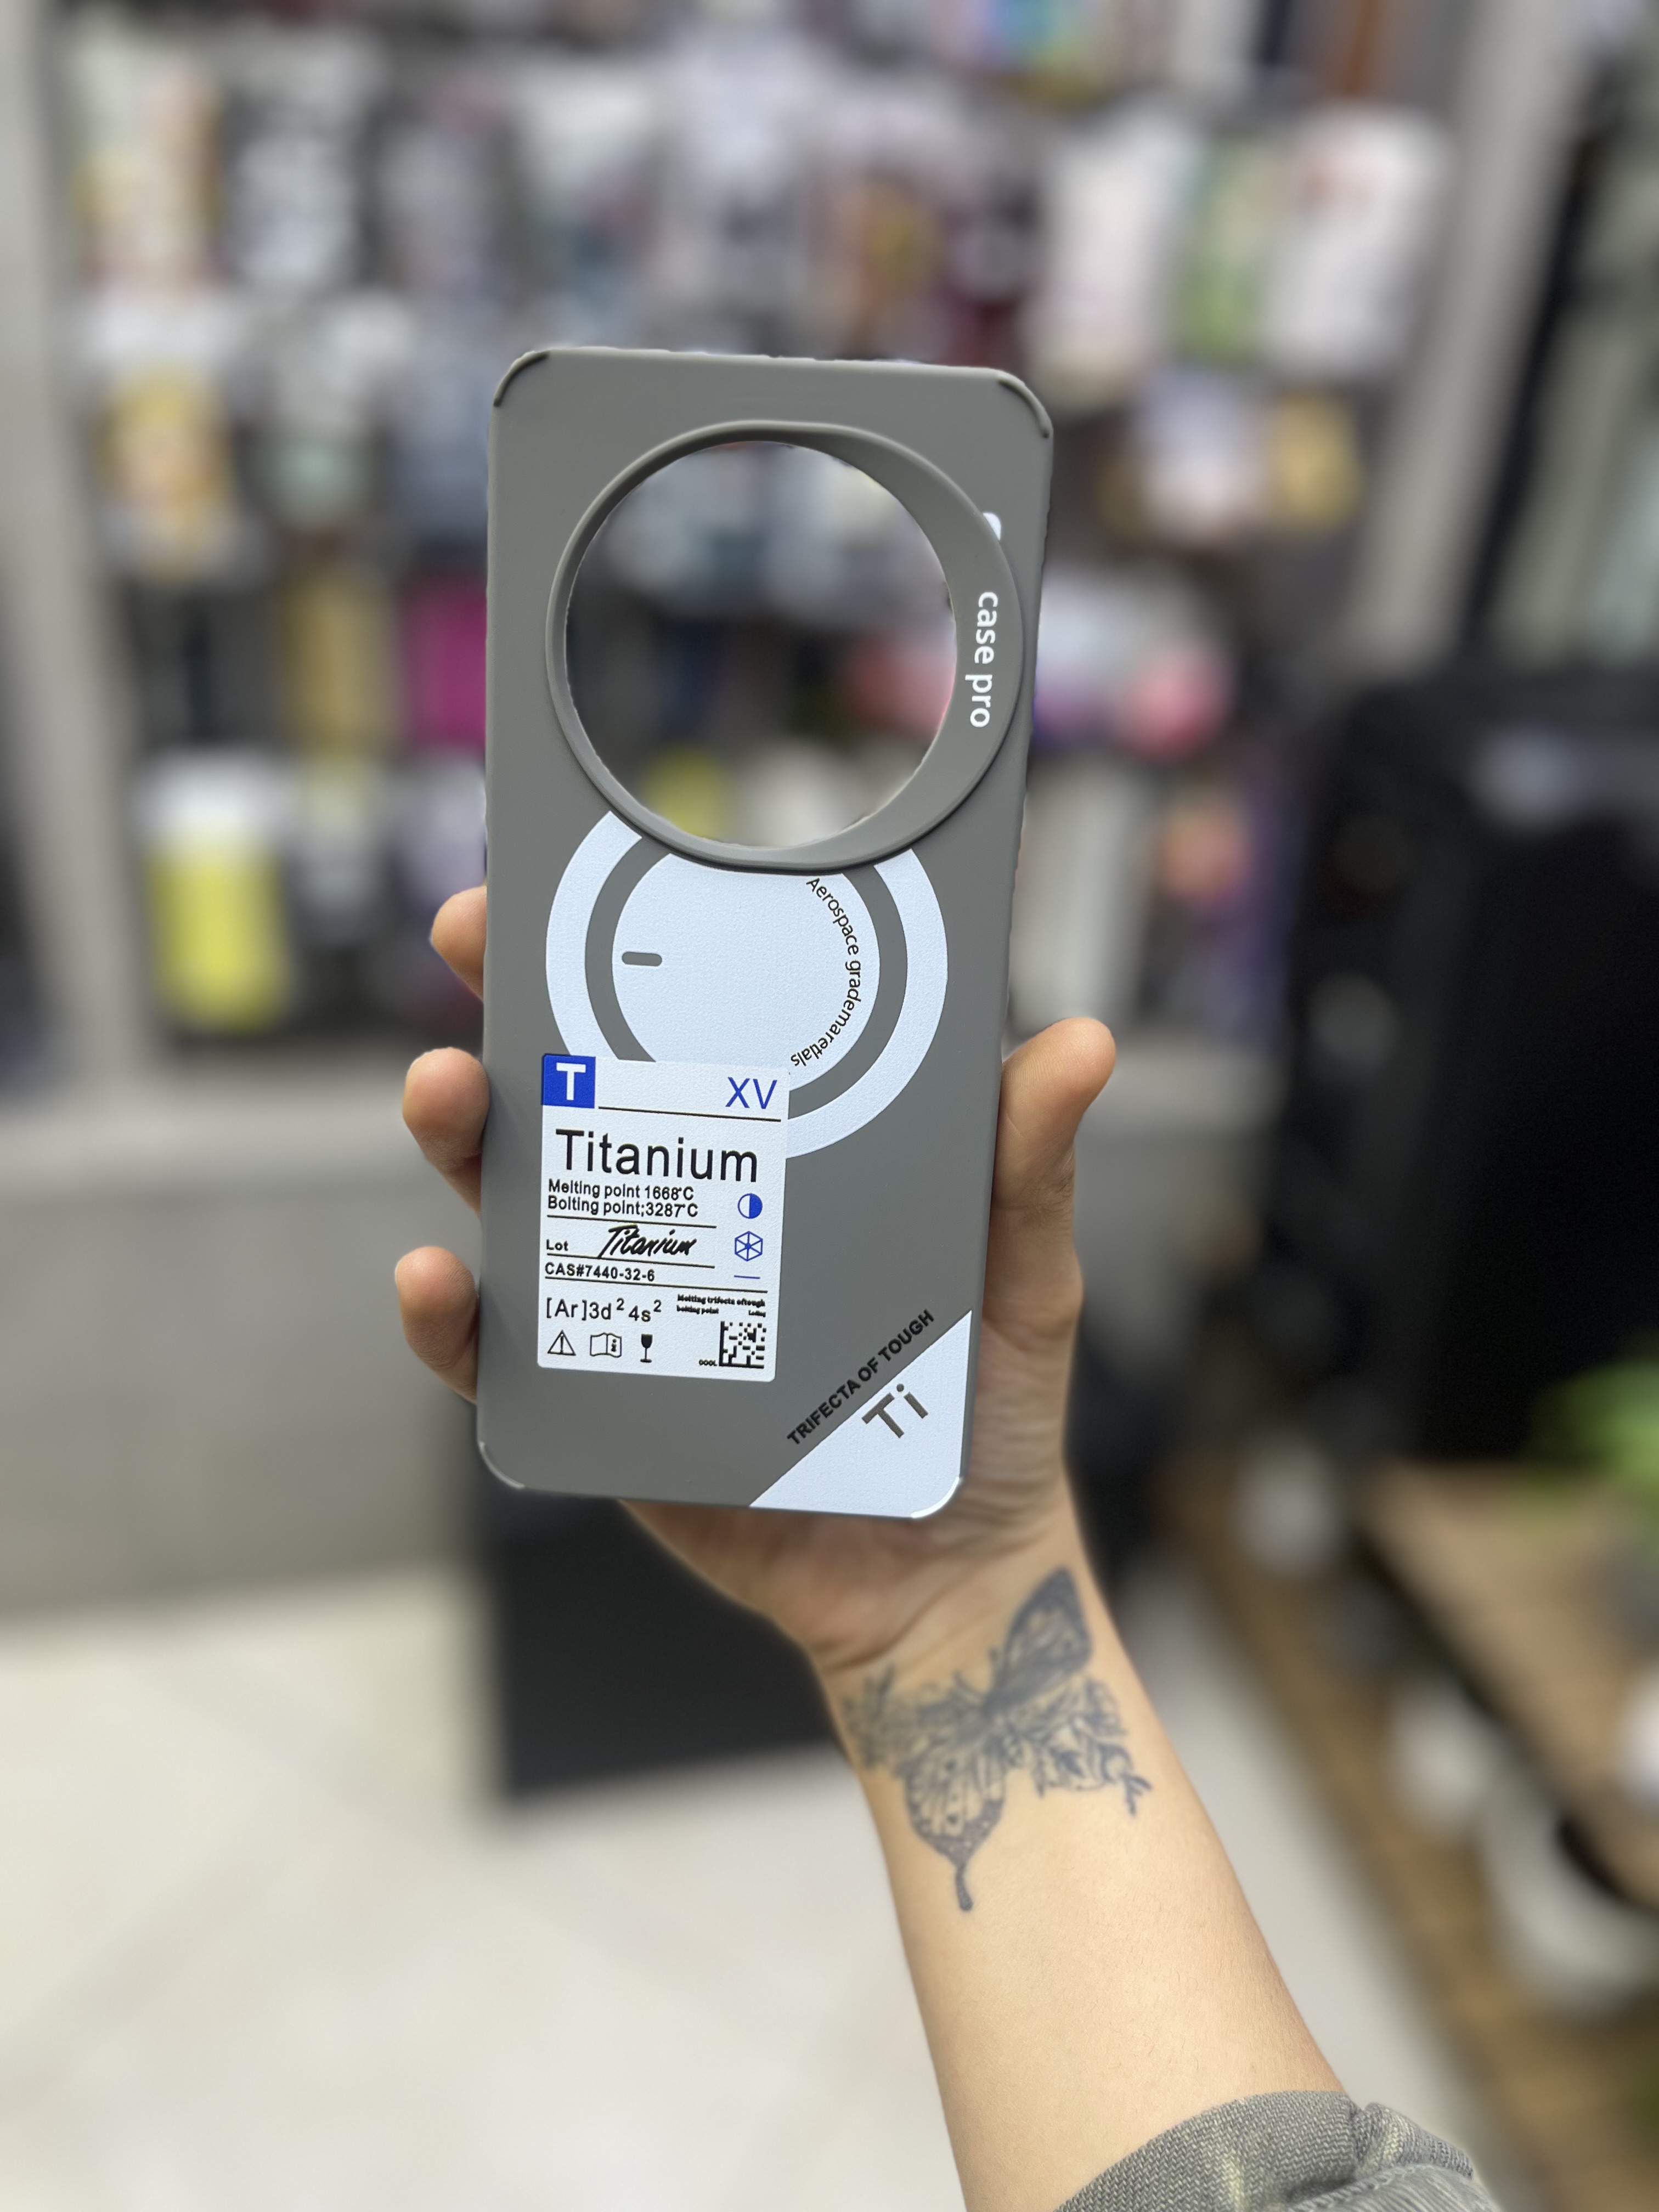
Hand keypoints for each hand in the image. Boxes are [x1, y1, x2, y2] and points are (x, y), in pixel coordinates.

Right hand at [397, 885, 1114, 1681]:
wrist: (948, 1570)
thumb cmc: (985, 1404)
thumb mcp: (1018, 1271)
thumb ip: (1026, 1166)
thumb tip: (1085, 1042)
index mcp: (779, 1150)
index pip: (682, 1029)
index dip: (614, 952)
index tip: (559, 888)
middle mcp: (691, 1208)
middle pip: (571, 1095)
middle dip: (506, 1014)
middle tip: (476, 955)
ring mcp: (633, 1302)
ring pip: (514, 1204)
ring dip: (462, 1140)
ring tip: (447, 1098)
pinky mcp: (602, 1401)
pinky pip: (501, 1357)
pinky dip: (451, 1320)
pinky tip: (435, 1279)